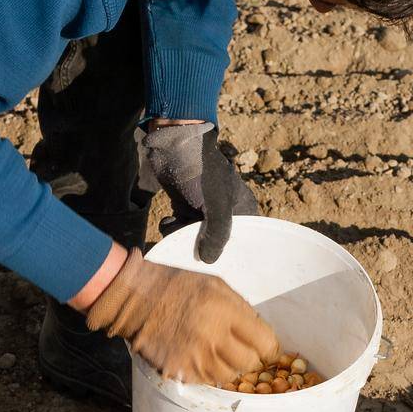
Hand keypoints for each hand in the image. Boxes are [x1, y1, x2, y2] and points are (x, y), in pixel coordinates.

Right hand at [85, 247, 277, 383]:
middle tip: (242, 350)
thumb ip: (242, 309)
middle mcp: (212, 337)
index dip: (270, 349)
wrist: (136, 299)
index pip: (265, 343)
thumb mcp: (216, 285)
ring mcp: (194, 357)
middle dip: (250, 358)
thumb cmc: (178, 287)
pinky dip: (208, 372)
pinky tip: (199, 356)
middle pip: (249, 364)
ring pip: (228, 376)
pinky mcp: (179, 370)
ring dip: (228, 367)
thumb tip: (260, 332)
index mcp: (225, 312)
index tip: (267, 349)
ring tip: (217, 351)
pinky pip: (206, 380)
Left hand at [139, 121, 257, 262]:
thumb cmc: (203, 173)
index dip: (233, 253)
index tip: (221, 265)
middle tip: (193, 253)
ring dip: (182, 237)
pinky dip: (172, 227)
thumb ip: (217, 236)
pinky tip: (168, 220)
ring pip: (196, 235)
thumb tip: (209, 261)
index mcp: (243, 207)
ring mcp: (204, 208)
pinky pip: (181, 226)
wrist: (174, 146)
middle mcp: (226, 210)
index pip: (244, 238)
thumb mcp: (217, 208)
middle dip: (204, 247)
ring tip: (175, 227)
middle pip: (218, 240)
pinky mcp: (185, 205)